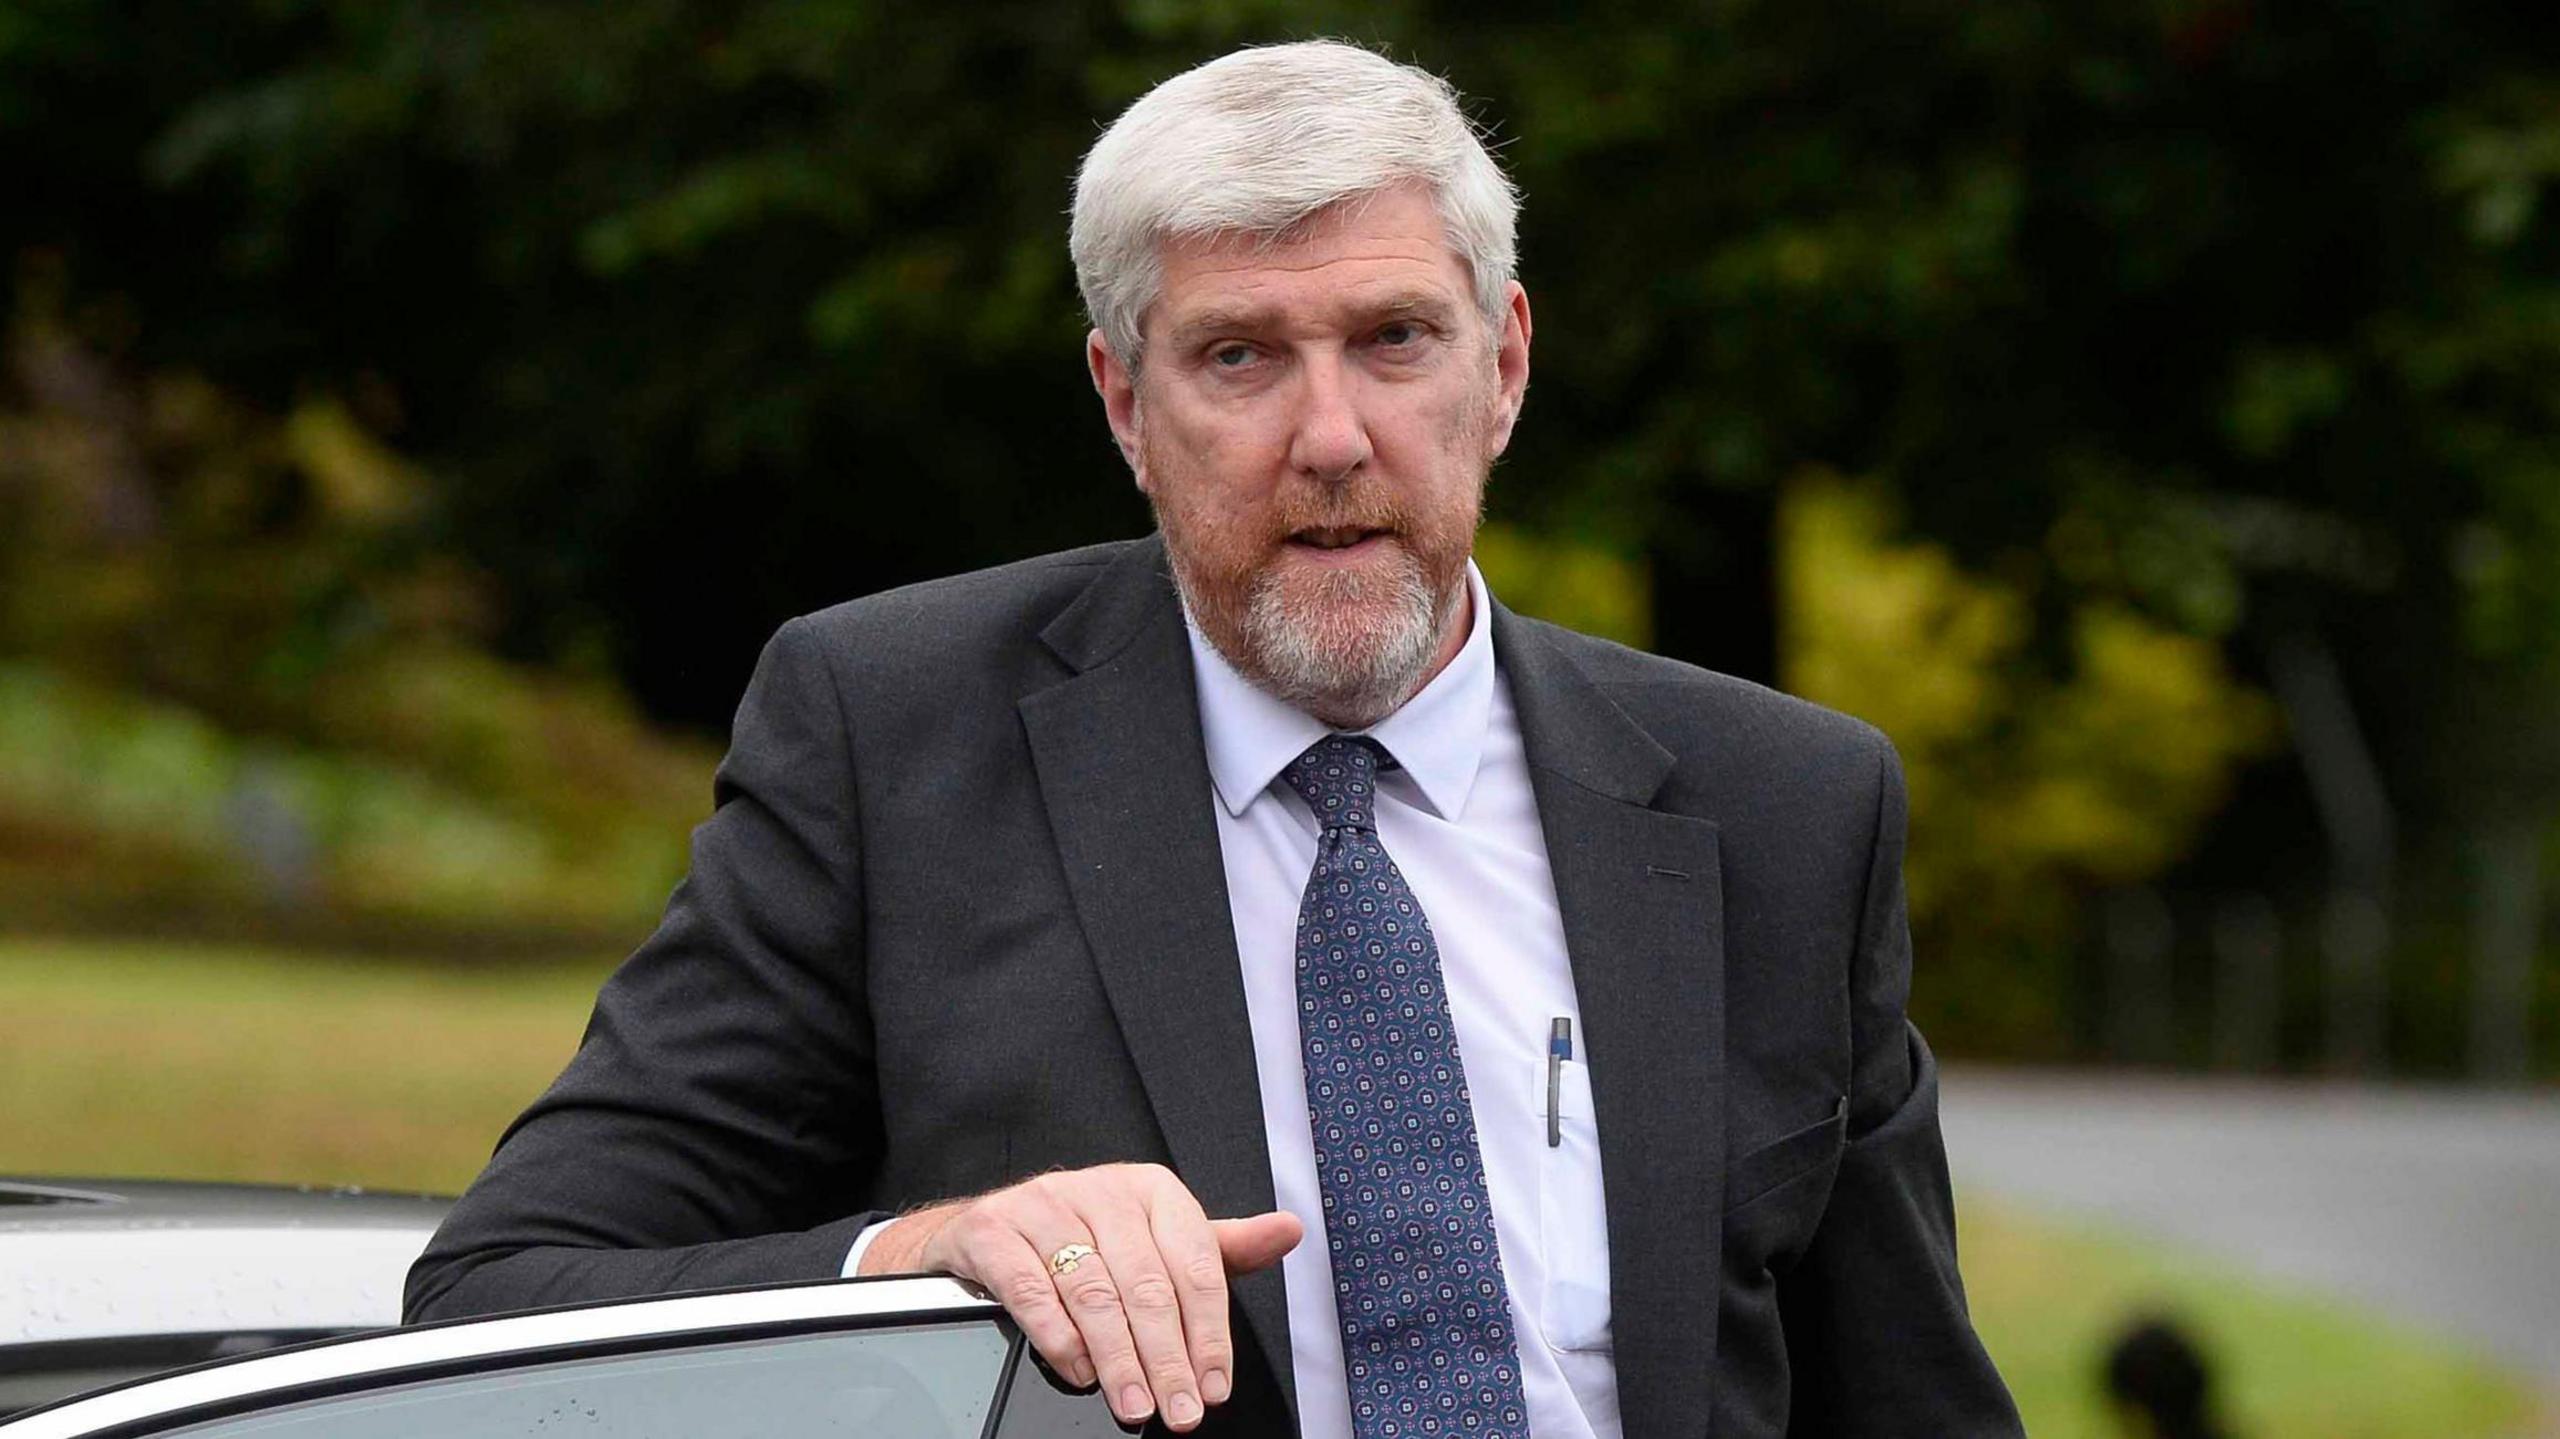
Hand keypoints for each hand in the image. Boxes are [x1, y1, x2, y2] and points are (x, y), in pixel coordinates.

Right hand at [859, 1163, 1301, 1430]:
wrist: (989, 1229)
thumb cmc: (1088, 1241)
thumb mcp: (1159, 1241)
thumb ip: (1223, 1248)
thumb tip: (1289, 1230)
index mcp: (1152, 1191)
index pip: (1195, 1264)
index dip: (1209, 1333)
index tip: (1214, 1386)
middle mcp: (1100, 1190)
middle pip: (1146, 1284)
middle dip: (1167, 1358)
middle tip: (1180, 1410)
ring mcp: (1044, 1205)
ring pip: (1092, 1291)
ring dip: (1117, 1359)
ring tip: (1134, 1405)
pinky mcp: (995, 1229)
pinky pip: (1031, 1288)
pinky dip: (1058, 1337)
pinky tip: (1078, 1373)